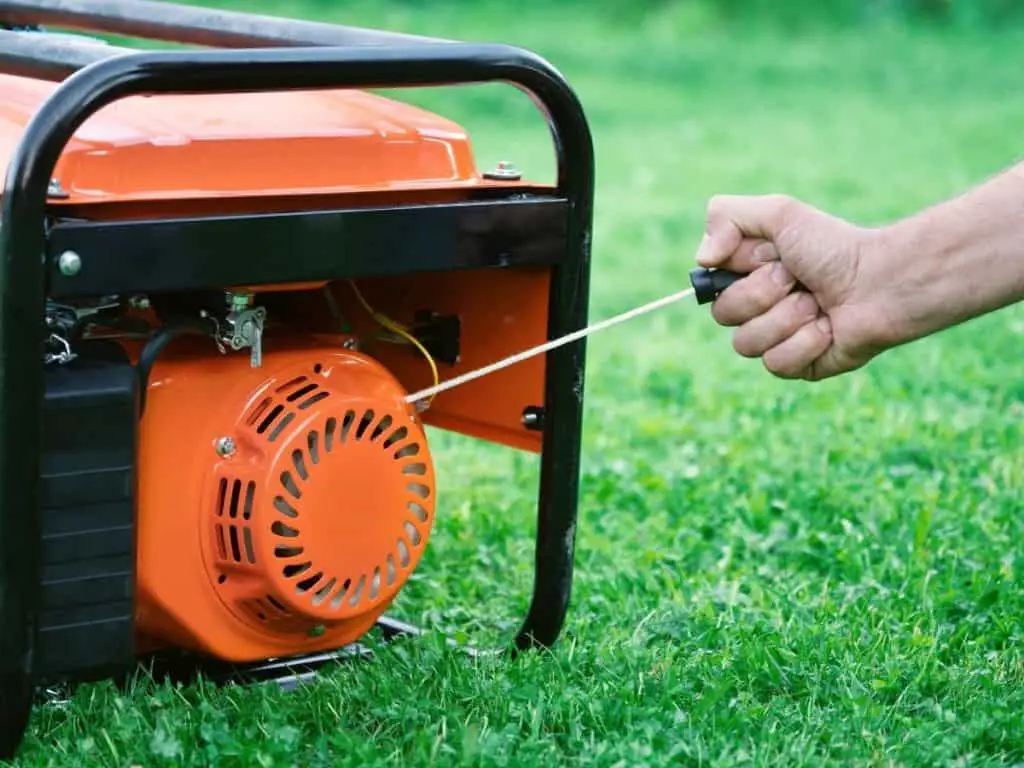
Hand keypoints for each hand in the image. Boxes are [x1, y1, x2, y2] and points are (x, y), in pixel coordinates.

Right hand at [696, 194, 895, 380]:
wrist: (881, 281)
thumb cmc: (834, 246)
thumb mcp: (779, 213)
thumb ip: (726, 217)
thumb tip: (701, 259)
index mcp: (747, 276)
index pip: (710, 285)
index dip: (739, 272)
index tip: (771, 256)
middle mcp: (756, 308)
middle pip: (723, 315)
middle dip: (764, 294)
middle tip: (798, 279)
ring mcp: (775, 339)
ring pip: (746, 344)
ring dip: (786, 319)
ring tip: (817, 305)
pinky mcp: (796, 366)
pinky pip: (776, 364)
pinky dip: (805, 343)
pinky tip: (828, 329)